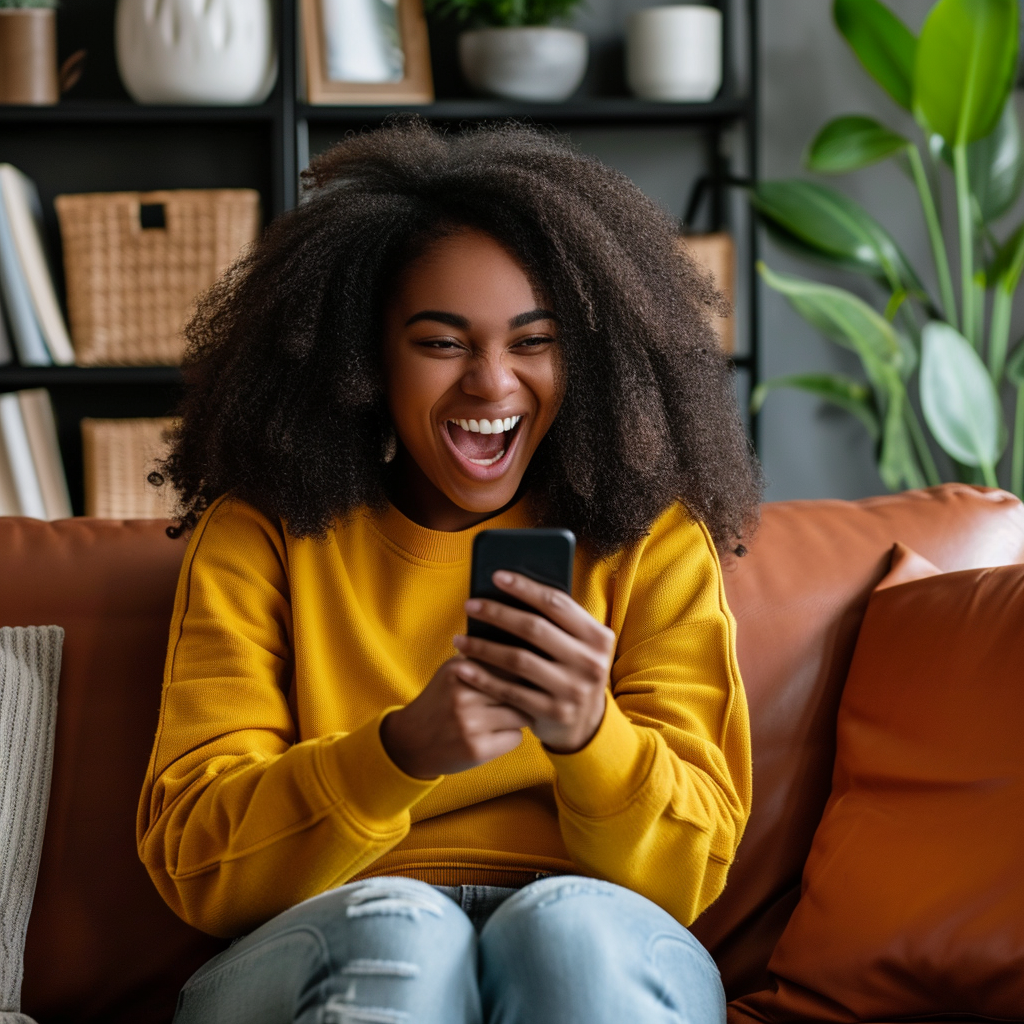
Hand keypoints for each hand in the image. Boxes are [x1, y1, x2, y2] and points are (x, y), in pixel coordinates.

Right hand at [380, 657, 531, 778]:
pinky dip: (510, 736)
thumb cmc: (440, 704)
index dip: (520, 671)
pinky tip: (495, 736)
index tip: (526, 675)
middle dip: (524, 695)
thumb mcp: (452, 673)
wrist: (410, 743)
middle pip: (518, 689)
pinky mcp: (477, 749)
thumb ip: (481, 660)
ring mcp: (470, 723)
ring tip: (505, 718)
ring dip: (520, 717)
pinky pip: (516, 737)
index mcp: (458, 669)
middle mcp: (462, 694)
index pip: (508, 663)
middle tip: (521, 699)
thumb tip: (526, 652)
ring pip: (522, 714)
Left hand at [452, 571, 614, 753]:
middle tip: (470, 605)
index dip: (525, 587)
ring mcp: (573, 689)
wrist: (586, 725)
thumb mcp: (578, 646)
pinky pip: (510, 690)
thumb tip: (510, 591)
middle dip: (497, 613)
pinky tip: (463, 668)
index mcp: (598, 637)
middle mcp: (591, 662)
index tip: (496, 576)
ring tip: (460, 639)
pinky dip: (483, 678)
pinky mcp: (553, 712)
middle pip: (534, 628)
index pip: (557, 603)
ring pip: (518, 659)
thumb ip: (558, 623)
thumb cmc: (572, 671)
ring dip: (484, 647)